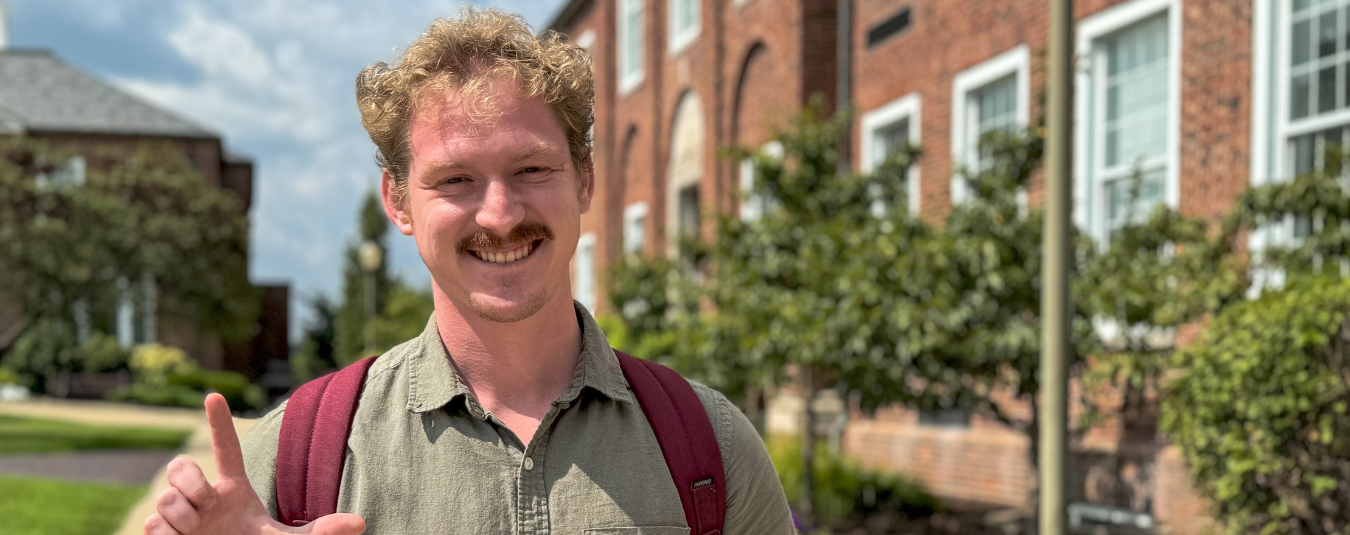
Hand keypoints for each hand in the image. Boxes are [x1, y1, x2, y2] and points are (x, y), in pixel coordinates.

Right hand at [144, 393, 365, 534]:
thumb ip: (320, 532)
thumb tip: (360, 523)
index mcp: (234, 489)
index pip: (226, 448)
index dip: (220, 423)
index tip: (214, 395)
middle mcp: (205, 496)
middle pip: (181, 466)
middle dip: (187, 480)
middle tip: (204, 502)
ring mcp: (182, 514)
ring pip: (166, 496)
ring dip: (182, 515)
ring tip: (199, 531)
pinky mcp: (162, 534)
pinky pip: (152, 523)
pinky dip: (166, 533)